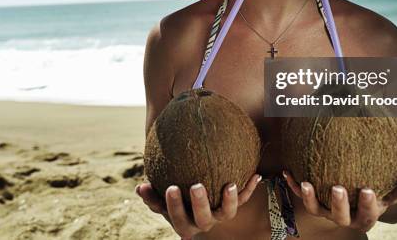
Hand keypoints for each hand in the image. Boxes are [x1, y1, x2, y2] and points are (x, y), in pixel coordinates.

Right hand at [135, 174, 261, 238]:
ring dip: (229, 201)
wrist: (198, 200)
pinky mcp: (232, 206)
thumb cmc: (176, 197)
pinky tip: (256, 175)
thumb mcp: (162, 198)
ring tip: (230, 185)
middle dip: (199, 204)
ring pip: (226, 214)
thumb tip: (140, 187)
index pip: (178, 218)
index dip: (173, 207)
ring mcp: (219, 215)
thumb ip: (152, 194)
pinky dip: (250, 189)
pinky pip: (244, 199)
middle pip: (203, 219)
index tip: (171, 188)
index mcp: (184, 222)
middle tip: (196, 186)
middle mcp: (203, 222)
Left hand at [282, 170, 396, 232]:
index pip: (367, 214)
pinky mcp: (312, 204)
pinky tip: (287, 173)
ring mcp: (326, 212)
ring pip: (316, 209)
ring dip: (309, 197)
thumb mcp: (386, 195)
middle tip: (337, 187)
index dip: (366, 204)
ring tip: (306, 183)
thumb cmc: (370, 196)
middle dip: (338, 203)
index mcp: (363, 217)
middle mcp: (343, 218)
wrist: (350, 203)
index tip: (367, 189)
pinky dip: (293, 185)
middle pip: (340, 216)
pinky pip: (300, 196)